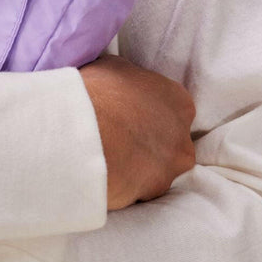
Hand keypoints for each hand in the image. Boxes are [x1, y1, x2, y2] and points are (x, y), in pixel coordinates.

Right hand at [79, 54, 195, 210]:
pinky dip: (125, 185)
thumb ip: (130, 81)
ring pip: (158, 170)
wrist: (79, 131)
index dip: (147, 114)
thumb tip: (125, 86)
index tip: (128, 117)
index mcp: (178, 101)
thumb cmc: (95, 93)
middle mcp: (182, 136)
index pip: (172, 110)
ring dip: (139, 167)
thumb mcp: (113, 69)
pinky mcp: (153, 192)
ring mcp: (171, 167)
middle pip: (170, 142)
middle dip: (148, 143)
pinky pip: (140, 190)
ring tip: (108, 160)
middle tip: (118, 140)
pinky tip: (105, 174)